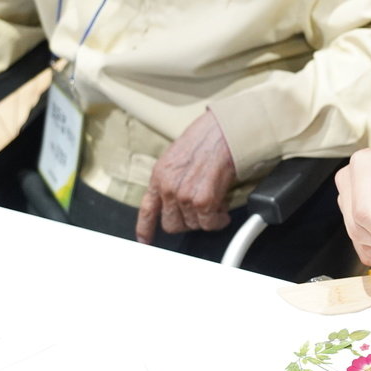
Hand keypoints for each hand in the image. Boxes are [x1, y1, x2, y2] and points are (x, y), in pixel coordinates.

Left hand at [136, 111, 236, 242]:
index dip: (145, 229)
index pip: (147, 210)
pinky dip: (218, 220)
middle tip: (200, 212)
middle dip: (187, 222)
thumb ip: (172, 178)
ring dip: (205, 218)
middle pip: (172, 224)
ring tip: (216, 203)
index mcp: (160, 175)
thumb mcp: (178, 156)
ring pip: (193, 225)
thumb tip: (177, 195)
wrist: (225, 131)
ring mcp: (184, 196)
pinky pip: (209, 223)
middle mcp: (168, 188)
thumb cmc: (207, 137)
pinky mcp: (203, 201)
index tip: (145, 240)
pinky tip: (223, 210)